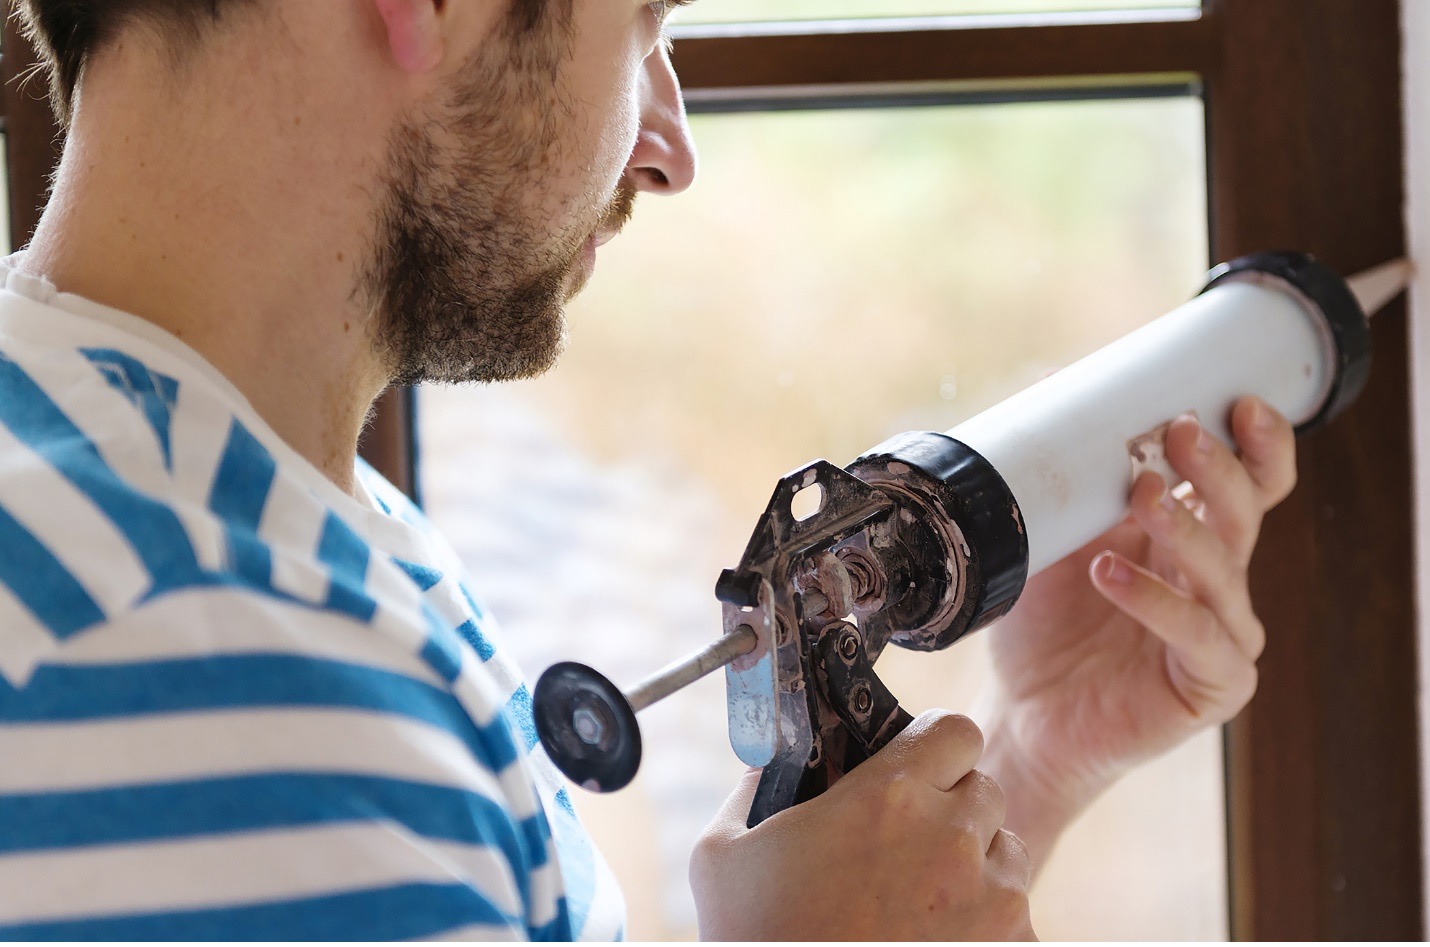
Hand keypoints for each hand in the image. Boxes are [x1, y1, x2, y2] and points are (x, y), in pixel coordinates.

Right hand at [690, 711, 1035, 940]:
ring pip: (1008, 854)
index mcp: (890, 796)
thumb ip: (755, 789)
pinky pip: (1018, 918)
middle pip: (985, 790)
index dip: (934, 746)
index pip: (955, 731)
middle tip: (906, 843)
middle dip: (950, 809)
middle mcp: (953, 838)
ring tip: (919, 902)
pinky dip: (987, 927)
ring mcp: (993, 901)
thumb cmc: (754, 940)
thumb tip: (774, 761)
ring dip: (976, 866)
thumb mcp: (724, 853)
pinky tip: (935, 940)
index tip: (913, 770)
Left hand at [977, 397, 1297, 867]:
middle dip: (1217, 467)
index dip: (1259, 444)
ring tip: (1142, 494)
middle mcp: (1217, 583)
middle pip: (1244, 514)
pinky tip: (1111, 573)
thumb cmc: (1043, 625)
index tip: (1241, 401)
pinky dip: (1154, 598)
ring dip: (1184, 525)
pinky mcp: (1213, 684)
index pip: (1250, 485)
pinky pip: (1197, 634)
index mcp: (1191, 540)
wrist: (1023, 715)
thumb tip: (1048, 385)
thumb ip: (1066, 482)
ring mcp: (1221, 634)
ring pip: (1225, 568)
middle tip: (1182, 432)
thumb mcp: (1049, 540)